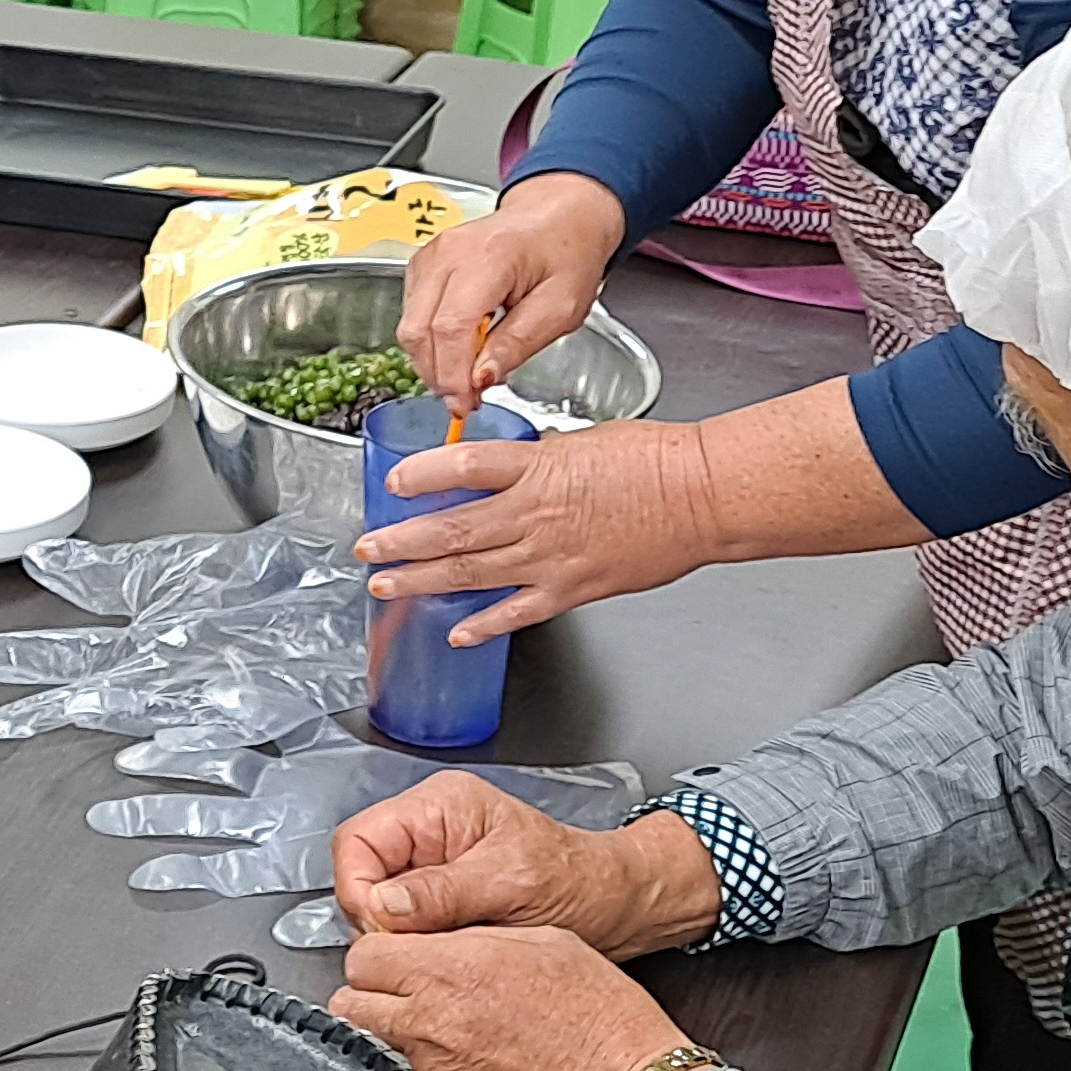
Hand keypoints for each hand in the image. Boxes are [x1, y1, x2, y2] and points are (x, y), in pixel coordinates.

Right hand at [335, 773, 722, 952]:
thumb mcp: (510, 885)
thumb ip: (442, 892)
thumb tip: (382, 905)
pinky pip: (405, 925)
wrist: (618, 908)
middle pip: (361, 874)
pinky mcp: (441, 899)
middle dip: (381, 918)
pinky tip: (448, 954)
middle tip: (417, 947)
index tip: (381, 930)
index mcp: (440, 807)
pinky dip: (418, 947)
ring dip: (402, 936)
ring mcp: (432, 866)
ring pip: (379, 906)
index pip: (358, 841)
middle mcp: (428, 830)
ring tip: (444, 949)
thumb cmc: (580, 883)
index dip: (359, 888)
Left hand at [335, 925, 694, 1070]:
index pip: (364, 953)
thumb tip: (432, 940)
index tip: (394, 963)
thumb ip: (473, 937)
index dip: (379, 956)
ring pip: (366, 1054)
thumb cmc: (603, 1019)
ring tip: (418, 1041)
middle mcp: (432, 1022)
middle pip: (350, 1003)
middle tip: (399, 1002)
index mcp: (453, 969)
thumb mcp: (544, 941)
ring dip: (382, 1043)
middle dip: (370, 997)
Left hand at [361, 418, 724, 641]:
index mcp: (537, 465)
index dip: (421, 476)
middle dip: (401, 541)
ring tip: (385, 586)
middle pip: (451, 527)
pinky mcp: (572, 589)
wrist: (704, 496)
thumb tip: (517, 462)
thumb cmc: (658, 460)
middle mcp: (534, 512)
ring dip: (421, 581)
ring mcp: (550, 555)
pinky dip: (483, 625)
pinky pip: (517, 611)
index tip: (393, 484)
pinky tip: (456, 632)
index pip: (462, 466)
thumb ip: (542, 456)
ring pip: (470, 570)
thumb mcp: (586, 438)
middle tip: (366, 549)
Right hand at [401, 172, 628, 407]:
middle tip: (468, 399)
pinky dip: (431, 343)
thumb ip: (518, 344)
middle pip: (418, 330)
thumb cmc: (566, 254)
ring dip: (433, 361)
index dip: (453, 375)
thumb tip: (480, 379)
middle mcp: (449, 252)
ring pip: (409, 326)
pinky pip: (412, 316)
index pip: (450, 328)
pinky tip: (461, 349)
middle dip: (440, 375)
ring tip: (468, 374)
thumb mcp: (561, 308)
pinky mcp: (423, 266)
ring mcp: (430, 256)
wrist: (558, 217)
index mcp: (488, 257)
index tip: (465, 405)